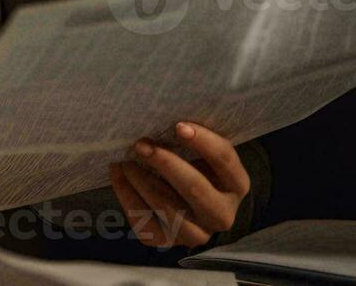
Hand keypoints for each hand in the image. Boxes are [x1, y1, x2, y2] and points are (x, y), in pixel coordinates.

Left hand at [109, 121, 249, 248]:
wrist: (190, 204)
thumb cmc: (195, 165)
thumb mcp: (204, 153)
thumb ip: (192, 137)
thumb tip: (162, 112)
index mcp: (237, 184)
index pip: (224, 160)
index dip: (202, 142)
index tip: (177, 125)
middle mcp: (222, 214)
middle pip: (195, 188)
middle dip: (165, 163)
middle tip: (140, 144)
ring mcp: (197, 233)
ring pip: (168, 209)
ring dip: (142, 181)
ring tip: (124, 160)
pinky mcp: (169, 243)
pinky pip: (146, 225)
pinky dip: (128, 198)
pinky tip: (118, 177)